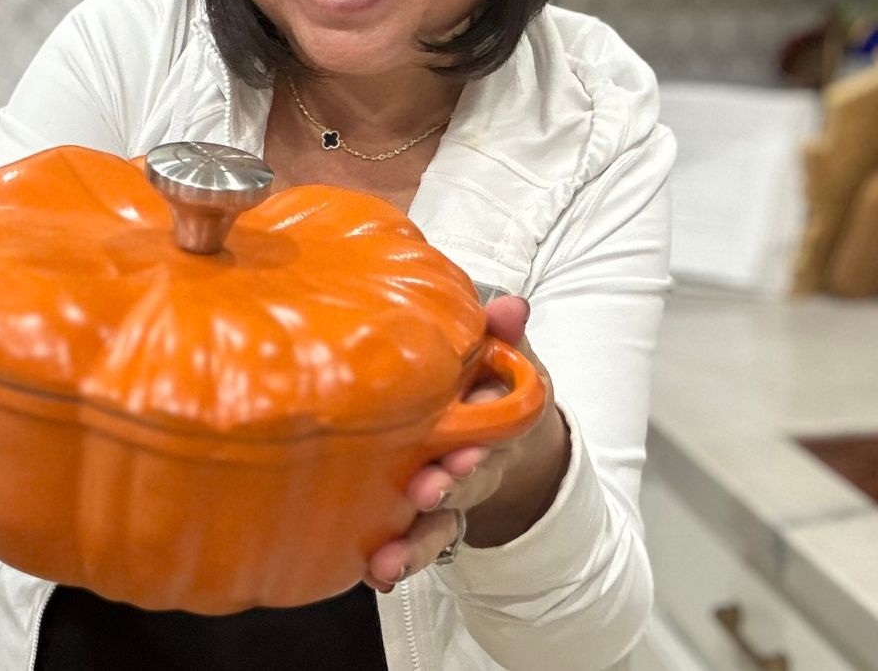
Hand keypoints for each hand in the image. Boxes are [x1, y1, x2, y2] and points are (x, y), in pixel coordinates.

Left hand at [364, 295, 568, 591]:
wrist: (501, 439)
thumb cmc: (488, 387)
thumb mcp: (505, 358)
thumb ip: (505, 334)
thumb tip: (510, 305)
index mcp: (491, 423)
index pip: (489, 434)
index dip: (478, 446)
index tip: (464, 453)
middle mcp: (470, 467)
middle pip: (463, 486)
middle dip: (447, 492)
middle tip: (426, 493)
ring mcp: (444, 497)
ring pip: (437, 528)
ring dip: (415, 546)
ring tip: (387, 562)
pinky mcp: (416, 517)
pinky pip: (410, 545)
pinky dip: (394, 564)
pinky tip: (370, 575)